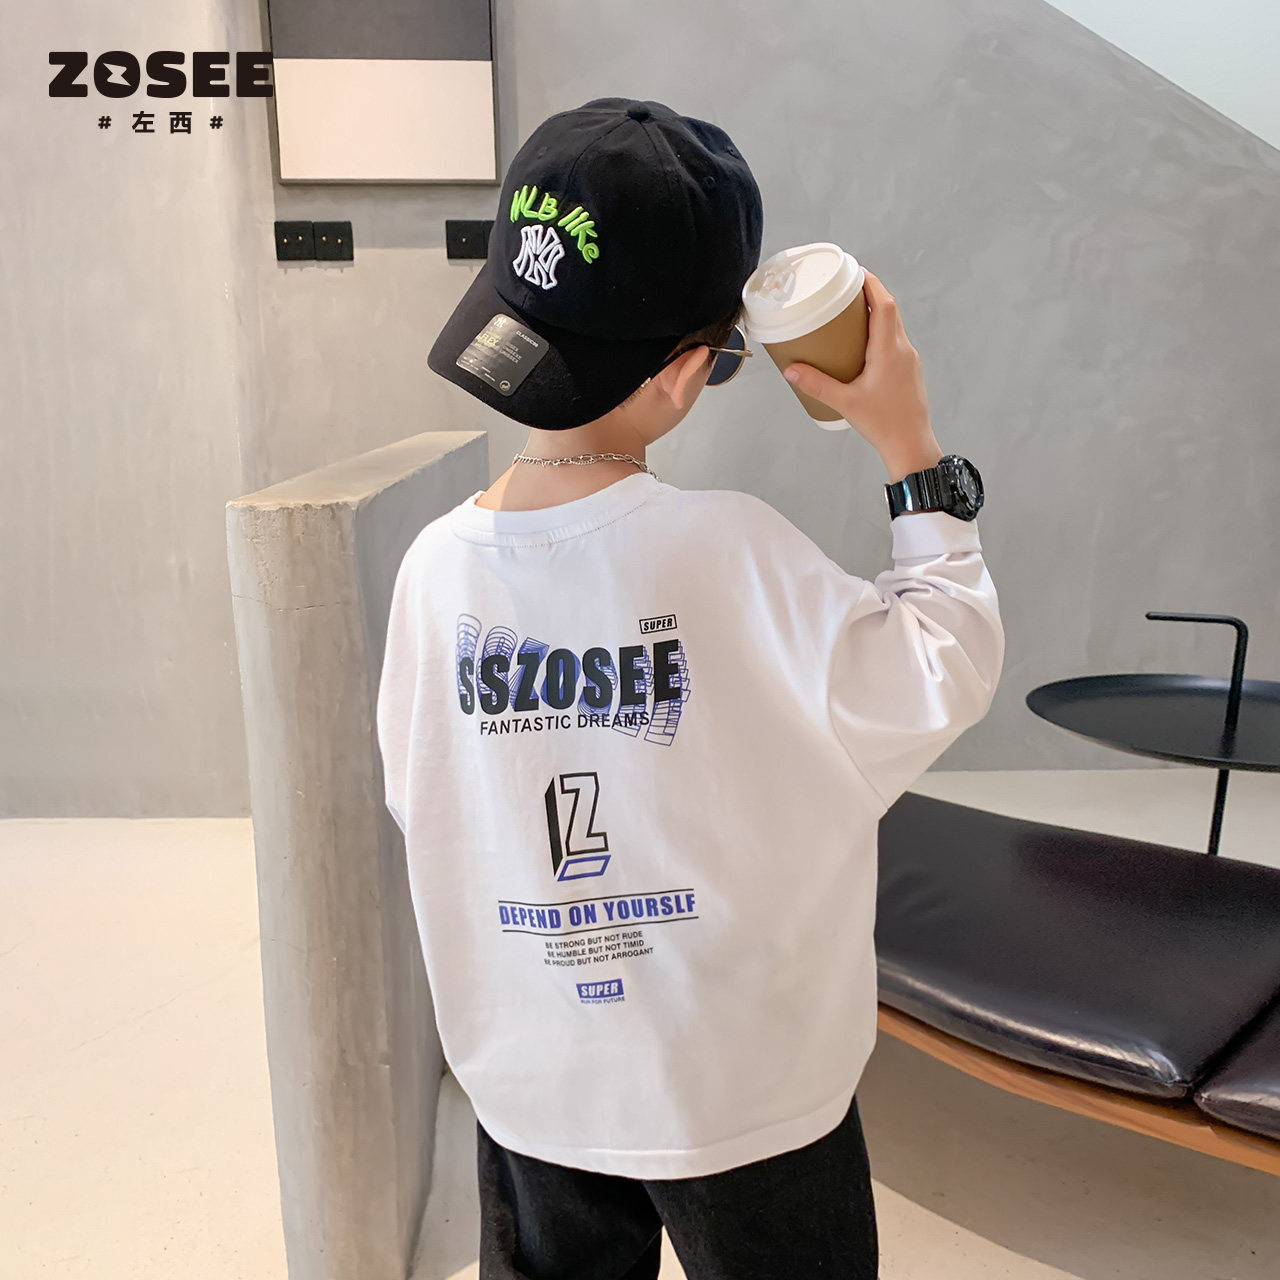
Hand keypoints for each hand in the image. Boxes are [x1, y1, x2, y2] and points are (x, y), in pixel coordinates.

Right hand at [783, 270, 939, 475]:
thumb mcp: (844, 402)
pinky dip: (880, 332)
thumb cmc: (883, 425)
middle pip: (890, 309)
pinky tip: (863, 342)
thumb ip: (816, 384)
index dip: (871, 283)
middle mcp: (902, 350)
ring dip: (876, 312)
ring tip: (851, 312)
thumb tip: (790, 369)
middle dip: (870, 293)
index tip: (854, 272)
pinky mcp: (909, 371)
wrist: (911, 445)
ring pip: (893, 325)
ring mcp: (909, 360)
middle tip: (847, 288)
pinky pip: (894, 341)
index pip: (884, 304)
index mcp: (888, 351)